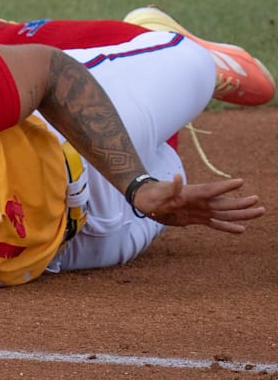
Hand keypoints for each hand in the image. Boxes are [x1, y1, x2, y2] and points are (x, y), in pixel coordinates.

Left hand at [134, 174, 264, 231]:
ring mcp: (200, 210)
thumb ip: (171, 187)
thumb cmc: (151, 195)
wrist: (146, 201)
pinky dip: (228, 227)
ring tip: (259, 211)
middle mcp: (199, 201)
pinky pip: (216, 224)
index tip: (240, 181)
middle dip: (241, 203)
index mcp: (191, 194)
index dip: (225, 187)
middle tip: (258, 200)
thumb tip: (178, 176)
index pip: (211, 190)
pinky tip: (242, 229)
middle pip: (224, 203)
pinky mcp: (197, 219)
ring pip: (225, 213)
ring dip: (241, 214)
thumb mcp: (159, 193)